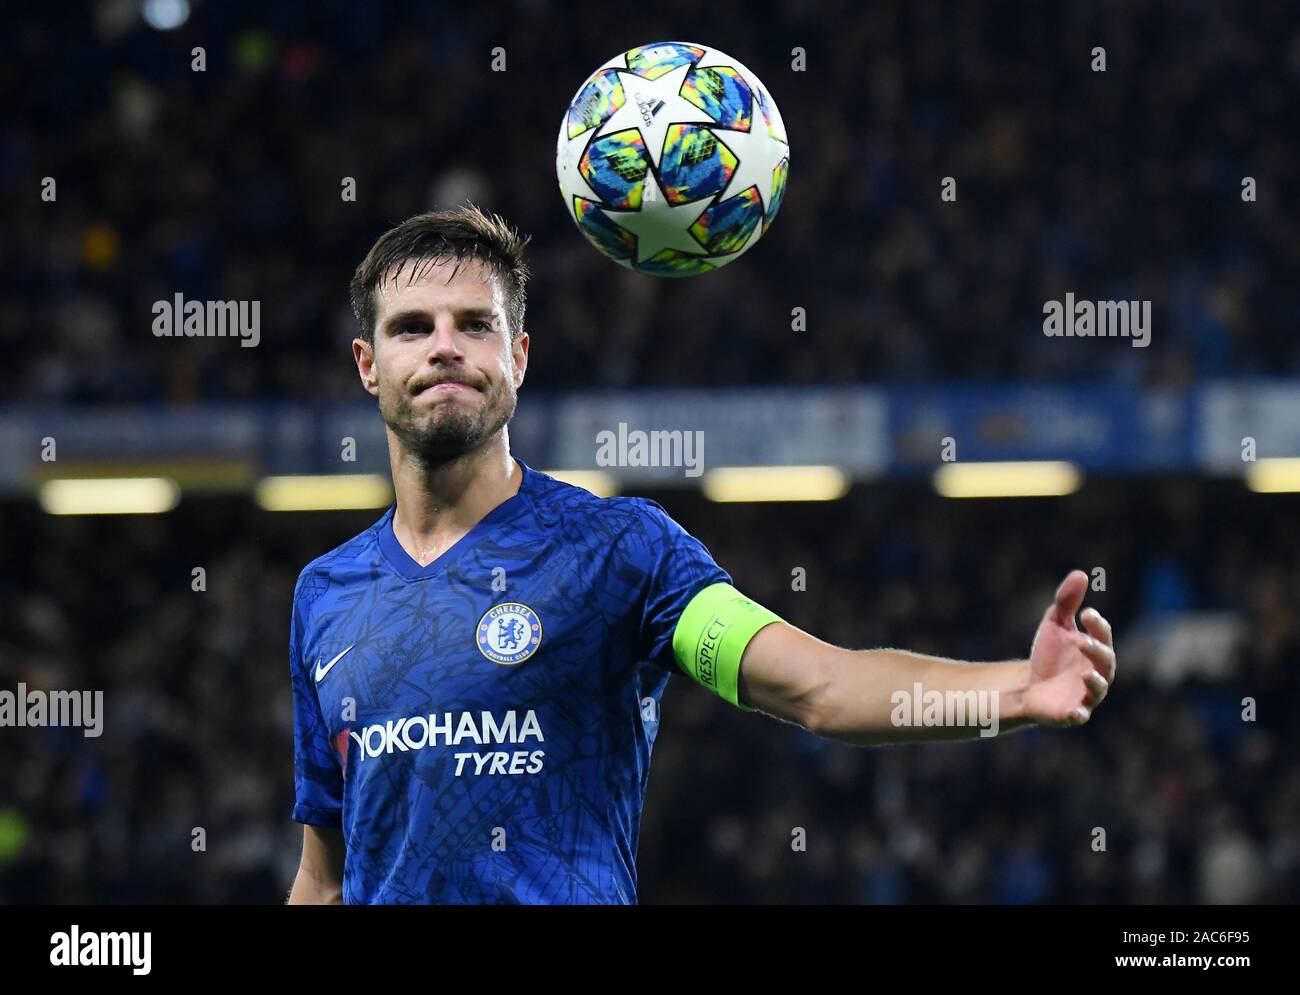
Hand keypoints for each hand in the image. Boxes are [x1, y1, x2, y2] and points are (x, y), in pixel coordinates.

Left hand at [1022, 570, 1115, 726]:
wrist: (1030, 685)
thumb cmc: (1050, 654)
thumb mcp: (1056, 624)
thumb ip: (1067, 601)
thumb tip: (1081, 573)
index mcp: (1096, 650)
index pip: (1103, 636)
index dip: (1097, 626)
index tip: (1085, 613)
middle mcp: (1097, 673)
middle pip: (1105, 663)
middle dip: (1096, 651)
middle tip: (1082, 640)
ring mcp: (1085, 694)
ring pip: (1097, 690)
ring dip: (1094, 683)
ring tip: (1085, 674)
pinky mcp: (1071, 713)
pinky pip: (1078, 716)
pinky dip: (1078, 714)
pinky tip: (1075, 712)